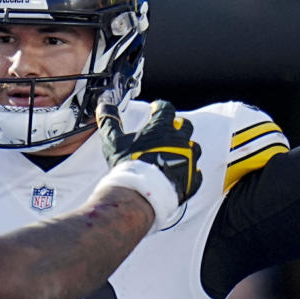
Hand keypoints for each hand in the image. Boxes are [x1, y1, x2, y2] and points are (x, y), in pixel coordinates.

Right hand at [97, 98, 201, 228]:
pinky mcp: (191, 178)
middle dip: (178, 125)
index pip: (166, 108)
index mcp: (161, 128)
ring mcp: (188, 159)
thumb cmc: (129, 164)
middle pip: (185, 125)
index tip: (155, 108)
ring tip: (176, 152)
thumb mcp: (114, 141)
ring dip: (186, 147)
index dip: (160, 107)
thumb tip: (103, 106)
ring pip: (194, 147)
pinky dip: (190, 171)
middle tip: (168, 129)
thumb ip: (109, 122)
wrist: (142, 192)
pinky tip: (182, 172)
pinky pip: (196, 173)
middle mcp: (180, 140)